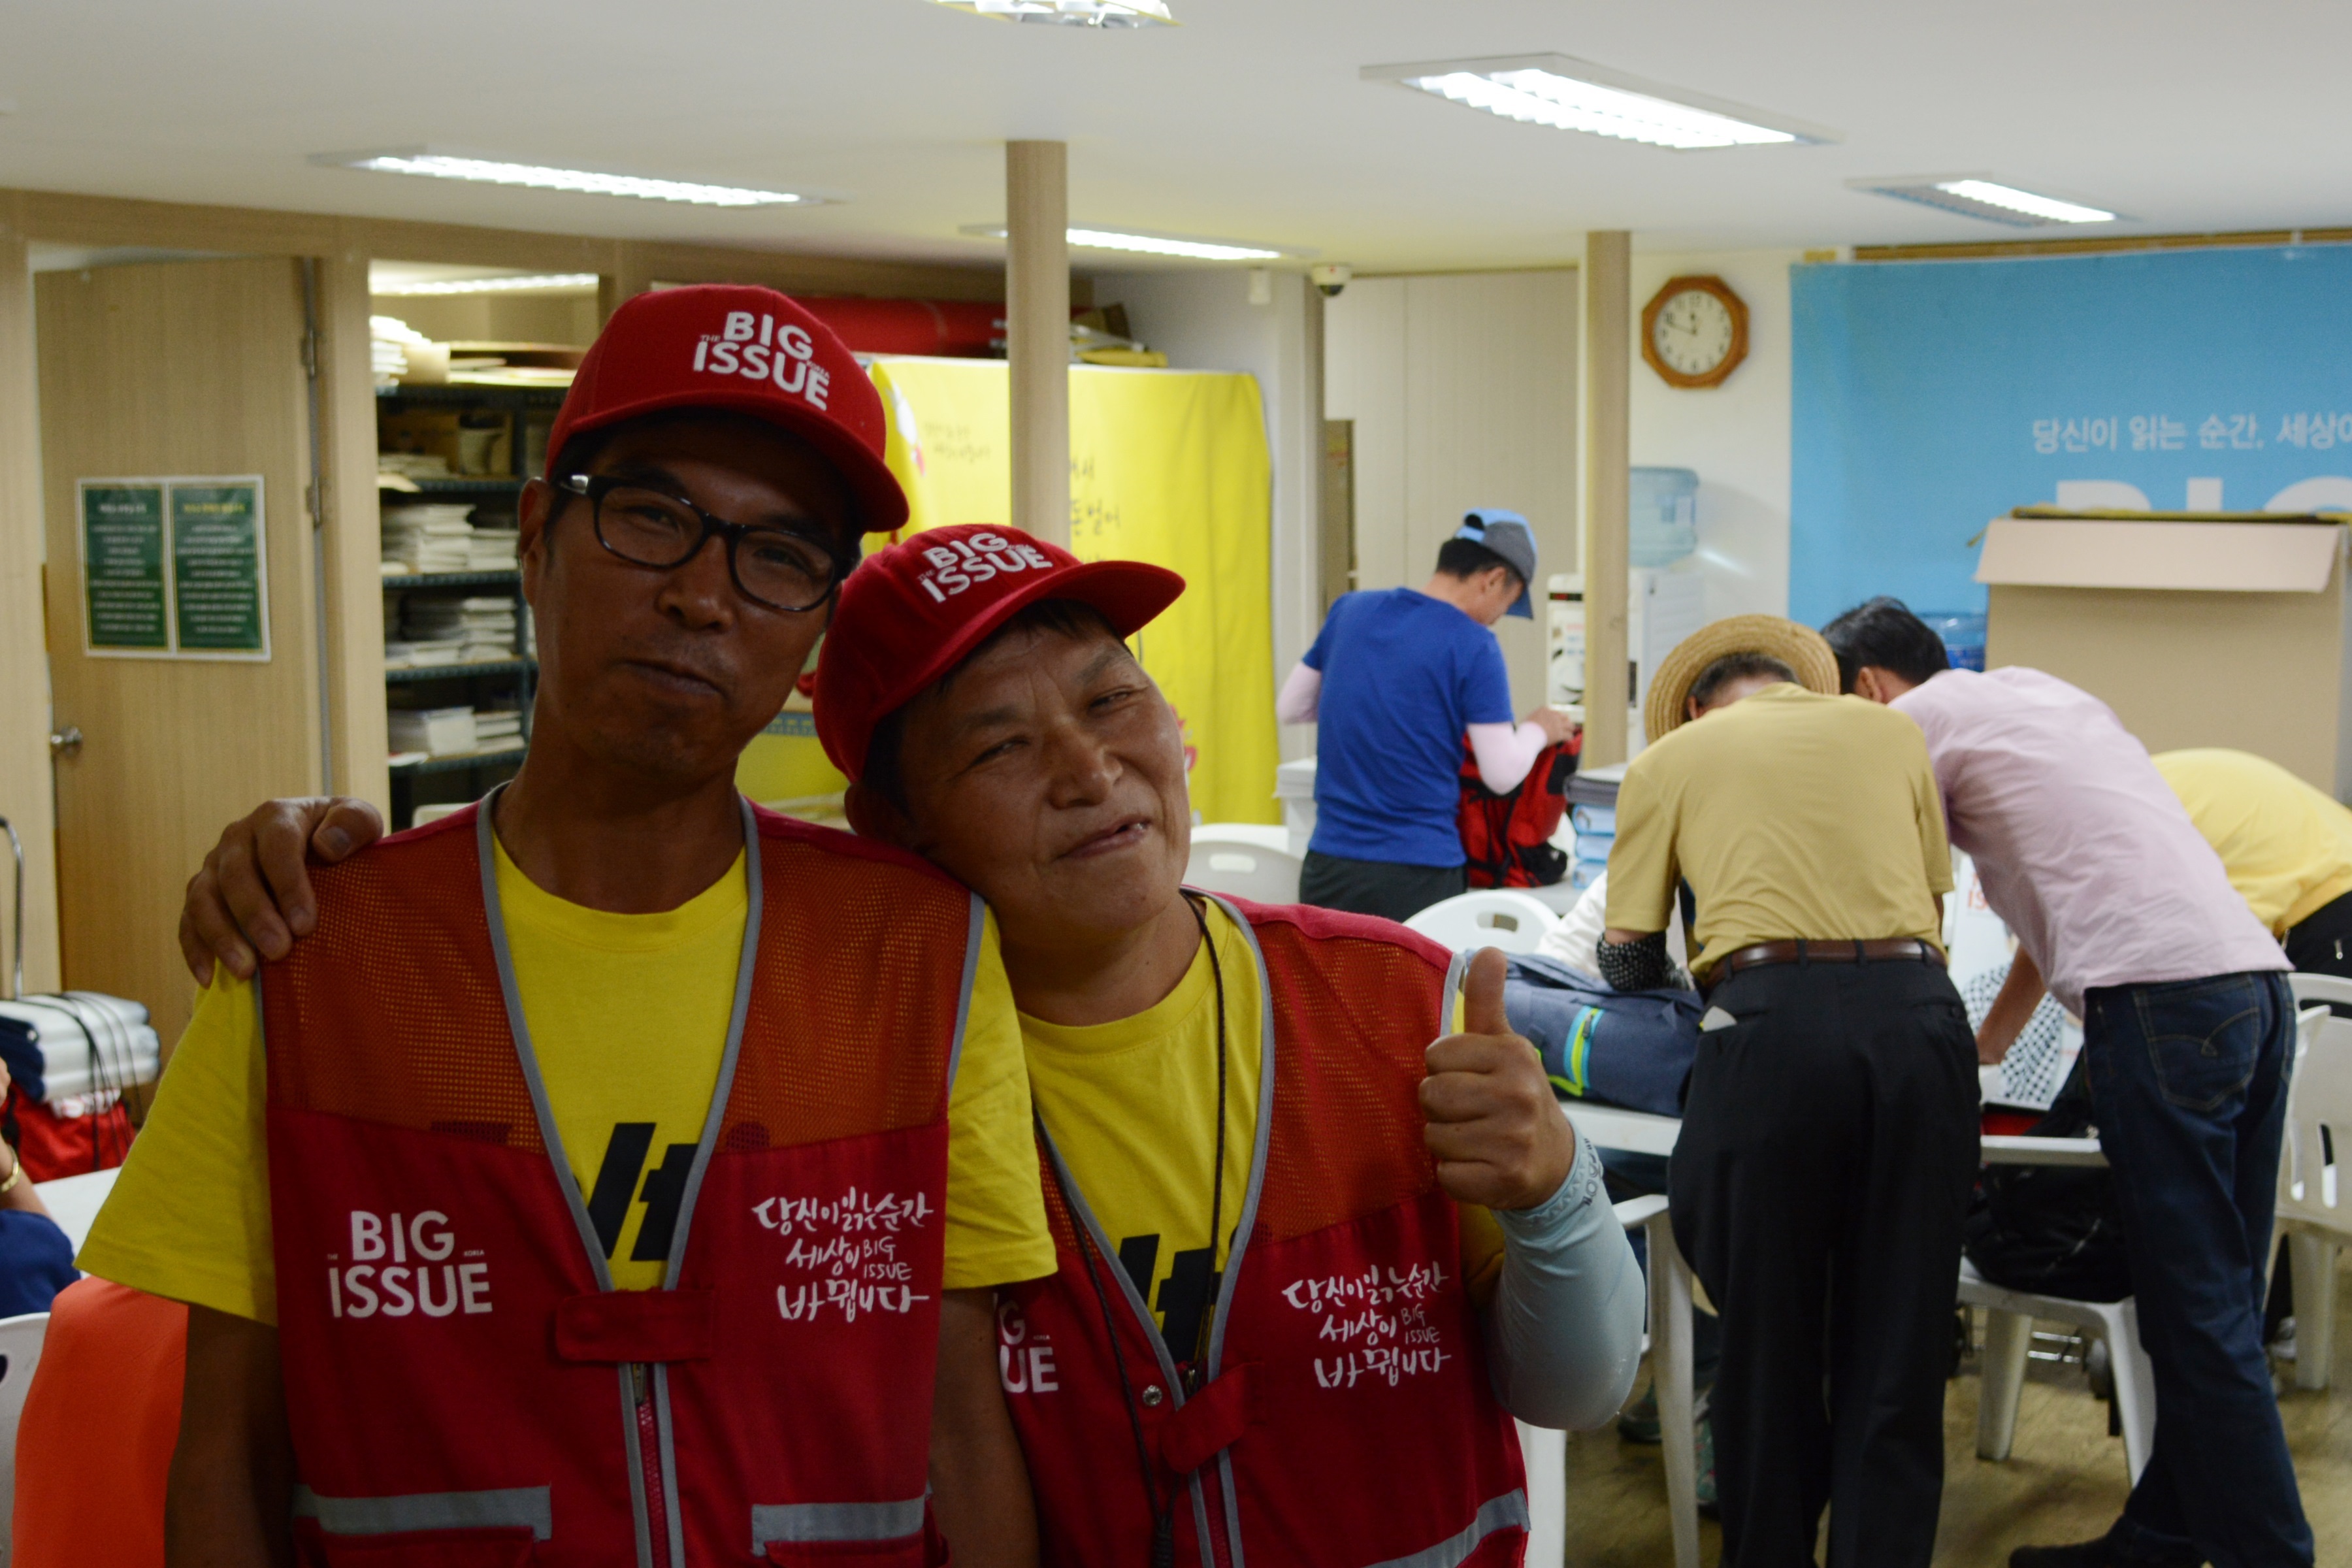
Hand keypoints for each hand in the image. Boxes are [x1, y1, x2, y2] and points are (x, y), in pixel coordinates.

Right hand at [179, 798, 383, 985]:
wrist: (320, 842)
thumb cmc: (342, 837)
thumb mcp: (360, 821)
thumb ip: (354, 823)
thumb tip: (326, 845)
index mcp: (276, 817)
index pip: (277, 845)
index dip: (288, 884)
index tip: (304, 924)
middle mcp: (238, 837)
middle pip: (236, 874)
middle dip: (255, 915)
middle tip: (278, 951)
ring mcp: (215, 865)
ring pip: (204, 899)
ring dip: (221, 936)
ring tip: (246, 971)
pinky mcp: (202, 892)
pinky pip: (188, 920)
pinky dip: (195, 949)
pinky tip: (209, 977)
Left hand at [1421, 947, 1576, 1211]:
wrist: (1553, 1161)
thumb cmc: (1515, 1095)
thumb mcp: (1504, 1045)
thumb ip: (1486, 999)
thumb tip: (1488, 948)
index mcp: (1513, 1055)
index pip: (1435, 1055)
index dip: (1443, 1069)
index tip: (1469, 1078)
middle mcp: (1517, 1095)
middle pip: (1430, 1095)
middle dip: (1441, 1107)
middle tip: (1470, 1112)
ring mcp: (1513, 1140)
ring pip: (1433, 1136)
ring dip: (1446, 1141)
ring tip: (1475, 1138)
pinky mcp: (1505, 1180)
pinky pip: (1445, 1175)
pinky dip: (1455, 1174)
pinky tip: (1479, 1166)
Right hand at [1526, 707, 1579, 747]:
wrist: (1528, 735)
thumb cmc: (1525, 728)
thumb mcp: (1528, 719)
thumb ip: (1534, 718)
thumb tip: (1533, 721)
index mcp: (1544, 710)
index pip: (1554, 712)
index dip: (1556, 717)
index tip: (1555, 721)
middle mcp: (1553, 715)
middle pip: (1564, 716)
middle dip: (1565, 721)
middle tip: (1566, 726)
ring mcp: (1558, 724)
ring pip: (1570, 725)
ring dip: (1570, 728)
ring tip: (1570, 732)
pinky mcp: (1560, 734)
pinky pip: (1569, 735)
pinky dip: (1569, 738)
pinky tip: (1569, 740)